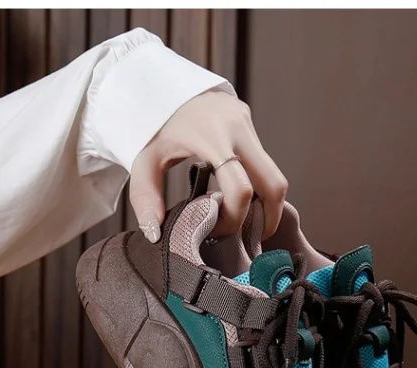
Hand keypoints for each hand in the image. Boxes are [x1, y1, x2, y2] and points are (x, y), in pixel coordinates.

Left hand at [129, 90, 287, 242]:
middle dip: (269, 217)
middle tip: (252, 237)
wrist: (157, 82)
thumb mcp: (142, 161)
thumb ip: (146, 198)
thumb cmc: (148, 126)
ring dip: (264, 201)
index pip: (240, 189)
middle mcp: (237, 128)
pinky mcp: (247, 121)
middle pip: (274, 184)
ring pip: (274, 174)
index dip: (235, 218)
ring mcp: (246, 122)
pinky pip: (263, 161)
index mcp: (211, 138)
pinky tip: (235, 196)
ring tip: (241, 218)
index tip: (217, 229)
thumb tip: (155, 235)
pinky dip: (257, 184)